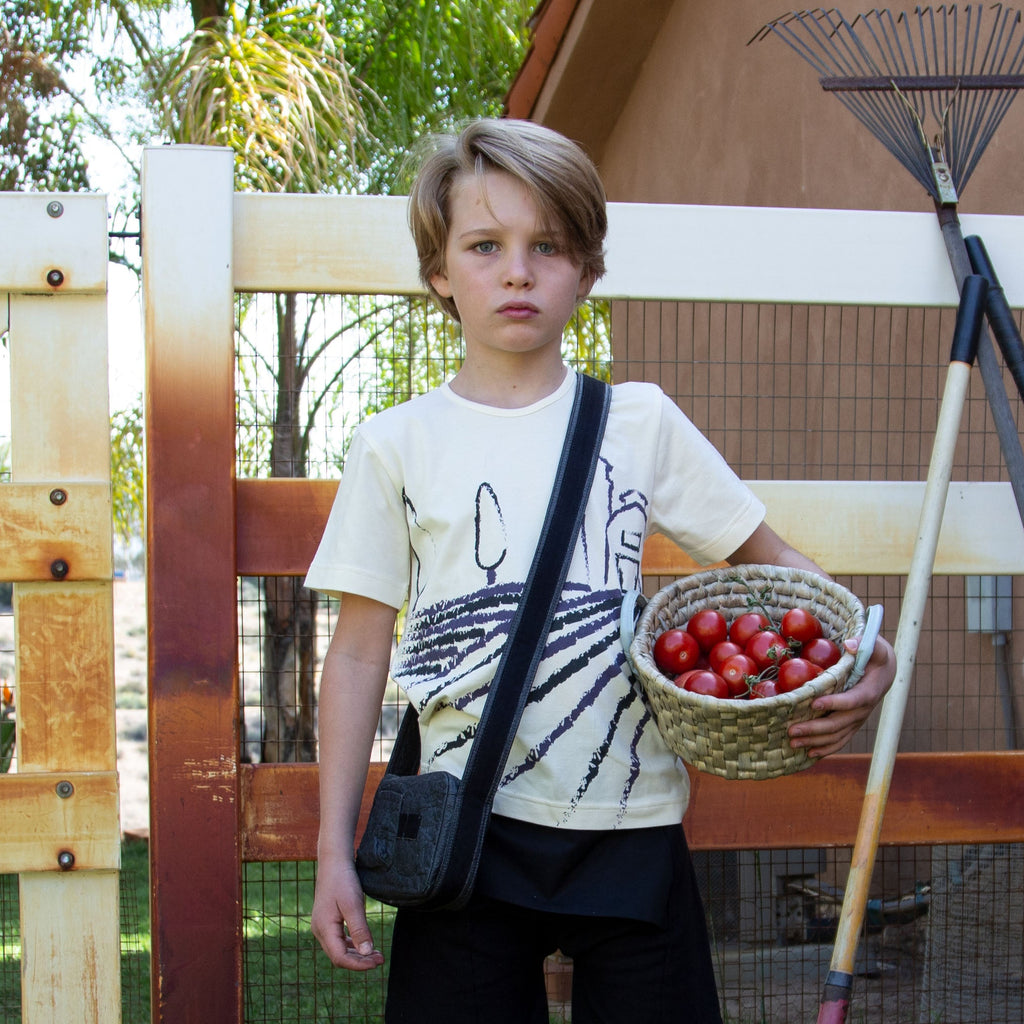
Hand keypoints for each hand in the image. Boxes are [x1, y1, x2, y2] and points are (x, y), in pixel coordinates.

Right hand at [311, 855, 384, 970]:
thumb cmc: (343, 880)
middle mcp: (320, 930)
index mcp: (324, 928)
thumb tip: (367, 953)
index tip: (377, 963)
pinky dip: (352, 945)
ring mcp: (322, 926)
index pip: (340, 958)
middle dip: (360, 961)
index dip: (359, 965)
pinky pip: (339, 940)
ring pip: (339, 949)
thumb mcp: (353, 904)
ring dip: (357, 954)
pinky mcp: (327, 921)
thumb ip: (359, 929)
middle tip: (381, 959)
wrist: (334, 862)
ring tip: (376, 954)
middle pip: (339, 956)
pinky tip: (365, 944)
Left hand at [787, 632, 895, 759]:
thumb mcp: (874, 646)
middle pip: (839, 724)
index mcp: (868, 691)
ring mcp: (857, 720)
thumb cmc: (875, 656)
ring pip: (837, 736)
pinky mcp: (852, 725)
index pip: (852, 700)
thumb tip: (849, 645)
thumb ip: (864, 643)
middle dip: (815, 728)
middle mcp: (863, 710)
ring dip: (815, 742)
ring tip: (793, 743)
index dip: (835, 703)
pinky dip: (825, 749)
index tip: (814, 703)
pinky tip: (809, 754)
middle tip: (792, 730)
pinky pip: (840, 740)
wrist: (884, 673)